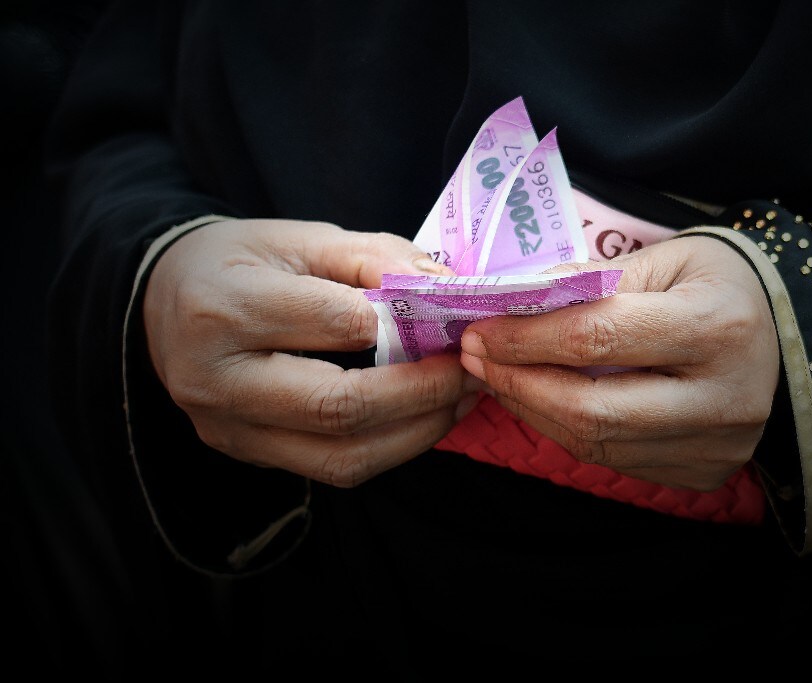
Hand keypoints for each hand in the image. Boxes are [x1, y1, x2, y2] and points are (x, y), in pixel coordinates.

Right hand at [143, 218, 479, 485]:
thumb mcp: (302, 238)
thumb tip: (448, 288)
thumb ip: (375, 258)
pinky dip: (390, 447)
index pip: (336, 323)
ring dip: (417, 432)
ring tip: (460, 399)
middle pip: (339, 406)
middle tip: (472, 369)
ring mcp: (228, 429)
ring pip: (342, 456)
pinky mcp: (247, 455)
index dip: (409, 325)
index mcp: (223, 306)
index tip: (459, 319)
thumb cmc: (239, 261)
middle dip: (424, 392)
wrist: (164, 300)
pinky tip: (423, 418)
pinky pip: (332, 468)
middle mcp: (216, 380)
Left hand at [458, 234, 779, 490]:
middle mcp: (723, 399)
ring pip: (598, 443)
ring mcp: (716, 446)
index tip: (479, 328)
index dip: (526, 338)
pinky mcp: (704, 472)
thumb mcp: (666, 259)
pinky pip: (616, 460)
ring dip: (534, 410)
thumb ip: (594, 281)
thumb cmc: (718, 284)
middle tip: (475, 358)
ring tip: (499, 377)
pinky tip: (544, 400)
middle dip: (518, 384)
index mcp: (716, 328)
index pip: (598, 339)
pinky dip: (568, 431)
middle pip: (591, 409)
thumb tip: (513, 301)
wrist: (787, 334)